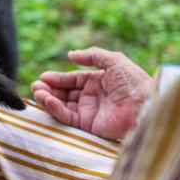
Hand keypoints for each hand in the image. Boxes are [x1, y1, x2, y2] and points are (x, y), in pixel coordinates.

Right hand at [31, 47, 150, 139]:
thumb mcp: (113, 60)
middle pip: (65, 93)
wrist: (144, 105)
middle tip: (35, 85)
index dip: (58, 79)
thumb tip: (70, 54)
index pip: (72, 80)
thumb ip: (92, 55)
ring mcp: (90, 111)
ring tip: (37, 92)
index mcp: (98, 81)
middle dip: (49, 89)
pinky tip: (47, 100)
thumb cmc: (132, 81)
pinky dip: (56, 109)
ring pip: (63, 105)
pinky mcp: (88, 125)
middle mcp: (92, 97)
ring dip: (48, 99)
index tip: (43, 77)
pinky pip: (68, 116)